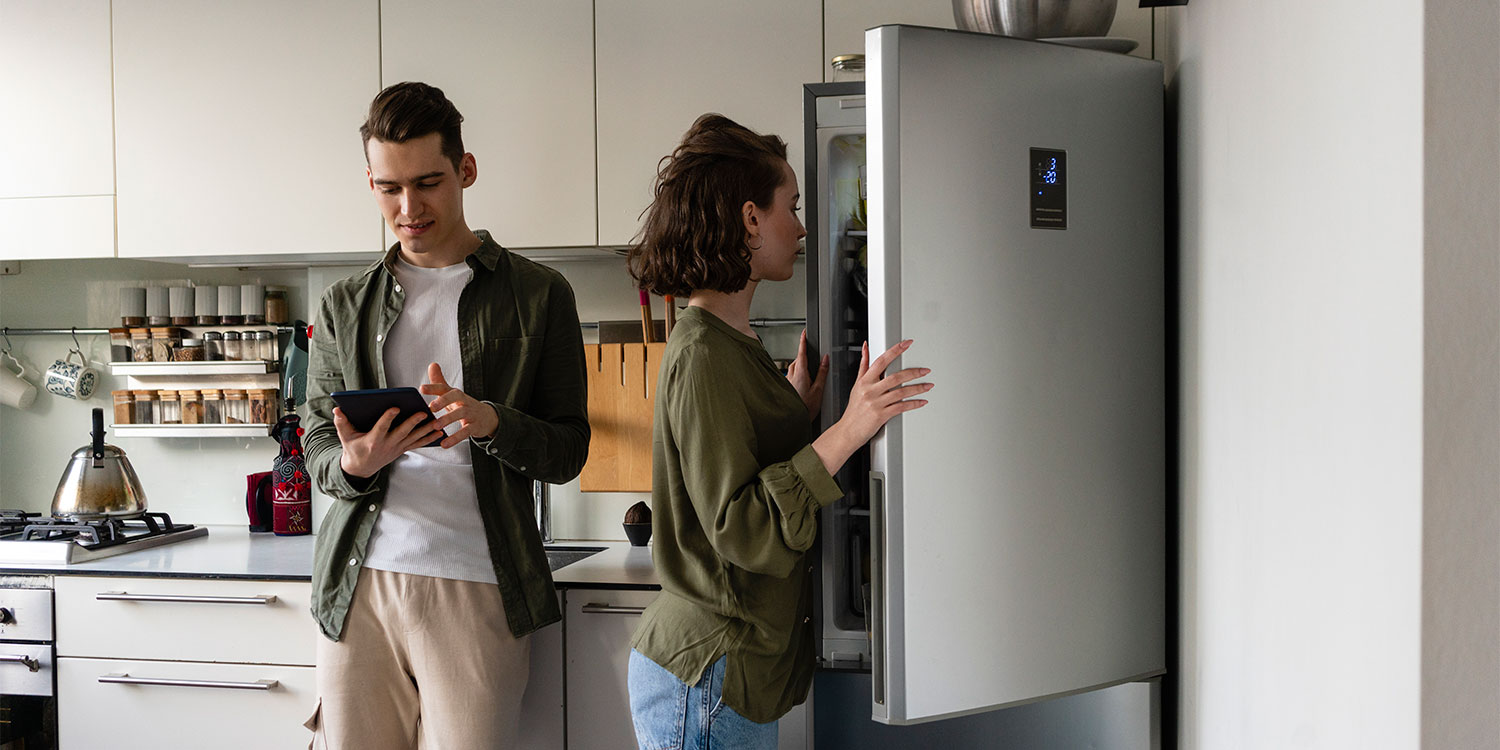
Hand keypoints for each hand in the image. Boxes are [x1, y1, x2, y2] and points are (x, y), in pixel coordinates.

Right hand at [333, 405, 442, 477]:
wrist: (361, 469)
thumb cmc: (353, 448)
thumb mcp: (345, 436)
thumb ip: (341, 423)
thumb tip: (337, 410)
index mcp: (373, 440)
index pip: (381, 427)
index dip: (388, 418)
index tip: (395, 407)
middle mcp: (387, 445)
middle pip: (402, 432)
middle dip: (413, 422)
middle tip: (423, 412)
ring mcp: (396, 448)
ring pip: (413, 438)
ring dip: (426, 430)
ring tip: (438, 422)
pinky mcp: (402, 450)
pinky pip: (417, 444)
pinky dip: (429, 439)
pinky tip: (440, 433)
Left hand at [421, 362, 499, 448]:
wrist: (487, 417)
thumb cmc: (464, 405)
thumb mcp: (452, 394)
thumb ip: (440, 381)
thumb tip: (432, 364)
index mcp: (455, 393)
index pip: (444, 388)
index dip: (433, 387)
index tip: (421, 389)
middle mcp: (464, 401)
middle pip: (455, 397)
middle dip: (443, 401)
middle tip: (430, 407)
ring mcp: (470, 413)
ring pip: (460, 414)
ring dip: (448, 419)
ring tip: (436, 426)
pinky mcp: (475, 426)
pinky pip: (465, 432)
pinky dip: (455, 438)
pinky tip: (444, 444)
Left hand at [786, 329, 828, 420]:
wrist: (792, 420)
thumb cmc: (805, 408)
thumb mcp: (818, 390)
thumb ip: (821, 373)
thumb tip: (825, 359)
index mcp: (800, 373)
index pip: (801, 352)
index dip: (803, 341)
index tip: (804, 333)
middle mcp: (791, 375)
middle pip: (797, 360)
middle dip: (804, 357)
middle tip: (811, 359)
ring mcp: (786, 381)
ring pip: (793, 368)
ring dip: (799, 367)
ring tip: (808, 375)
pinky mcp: (784, 387)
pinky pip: (790, 376)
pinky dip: (796, 376)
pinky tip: (801, 385)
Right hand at [812, 339, 931, 474]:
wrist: (848, 431)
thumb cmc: (853, 410)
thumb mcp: (856, 385)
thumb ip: (864, 365)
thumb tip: (866, 347)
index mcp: (865, 381)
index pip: (881, 361)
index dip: (895, 350)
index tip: (907, 344)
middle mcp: (870, 390)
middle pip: (895, 377)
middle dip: (913, 372)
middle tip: (925, 370)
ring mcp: (875, 403)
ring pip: (901, 392)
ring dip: (917, 388)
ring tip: (928, 386)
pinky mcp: (881, 415)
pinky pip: (901, 407)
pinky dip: (913, 404)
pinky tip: (921, 401)